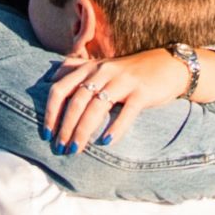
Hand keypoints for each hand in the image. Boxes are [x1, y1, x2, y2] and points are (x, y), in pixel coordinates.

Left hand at [44, 50, 187, 152]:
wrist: (168, 65)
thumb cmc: (129, 71)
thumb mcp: (101, 66)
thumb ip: (76, 69)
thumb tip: (51, 79)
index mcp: (89, 68)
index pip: (60, 88)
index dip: (50, 112)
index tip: (46, 133)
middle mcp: (103, 72)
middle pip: (77, 101)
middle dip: (65, 127)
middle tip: (59, 148)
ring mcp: (123, 81)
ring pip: (96, 107)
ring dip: (83, 130)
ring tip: (76, 149)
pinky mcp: (142, 92)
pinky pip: (127, 111)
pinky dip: (116, 127)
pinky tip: (107, 142)